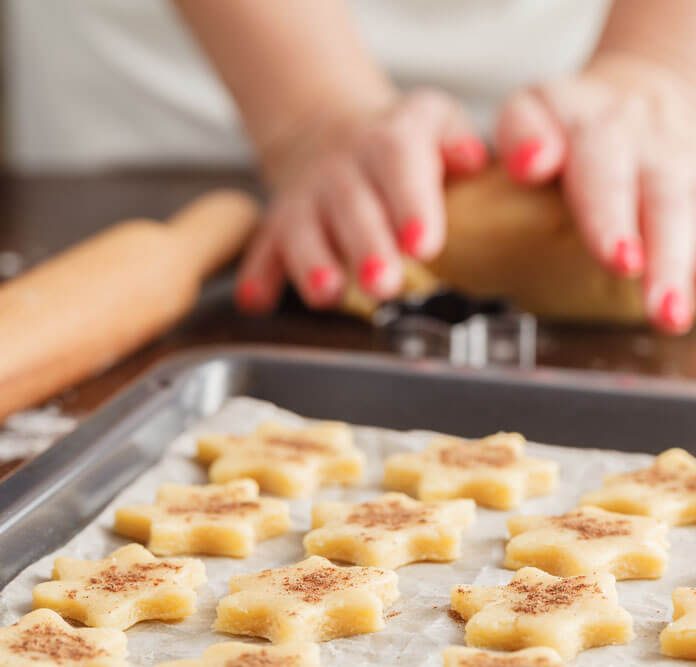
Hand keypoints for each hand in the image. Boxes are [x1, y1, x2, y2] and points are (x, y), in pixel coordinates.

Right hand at [235, 89, 486, 311]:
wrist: (328, 131)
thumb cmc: (395, 143)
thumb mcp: (432, 119)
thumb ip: (456, 138)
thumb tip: (474, 160)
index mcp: (388, 143)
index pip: (399, 164)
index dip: (410, 203)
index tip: (423, 243)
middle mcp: (340, 170)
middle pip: (351, 207)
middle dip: (366, 247)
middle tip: (385, 284)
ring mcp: (305, 199)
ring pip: (302, 230)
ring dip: (312, 263)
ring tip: (328, 293)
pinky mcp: (278, 224)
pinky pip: (263, 248)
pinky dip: (258, 275)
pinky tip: (257, 301)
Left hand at [497, 53, 695, 333]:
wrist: (630, 104)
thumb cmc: (558, 141)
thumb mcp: (519, 146)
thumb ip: (487, 188)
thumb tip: (435, 250)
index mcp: (543, 111)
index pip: (531, 116)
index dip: (531, 139)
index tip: (530, 165)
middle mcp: (602, 120)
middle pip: (605, 157)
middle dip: (609, 210)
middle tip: (616, 259)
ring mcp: (653, 141)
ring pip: (668, 188)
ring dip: (669, 249)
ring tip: (664, 305)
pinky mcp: (688, 167)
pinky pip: (695, 207)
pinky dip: (691, 258)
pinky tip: (685, 302)